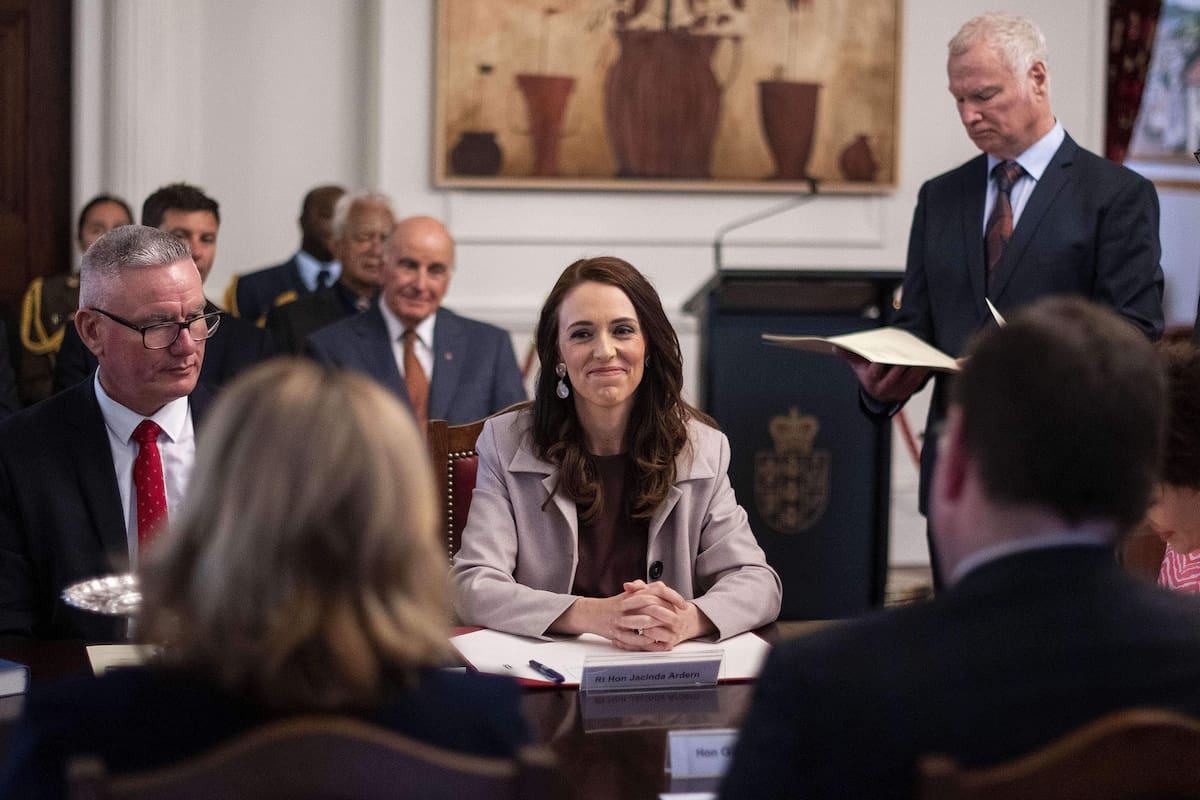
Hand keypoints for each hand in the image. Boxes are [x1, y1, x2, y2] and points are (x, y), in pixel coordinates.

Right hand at [548, 581, 713, 650]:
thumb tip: (663, 588)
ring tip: (671, 635)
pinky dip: (645, 642)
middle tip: (679, 622)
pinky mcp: (614, 633)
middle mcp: (625, 605)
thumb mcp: (628, 595)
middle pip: (650, 607)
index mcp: (630, 594)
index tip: (684, 605)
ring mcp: (619, 620)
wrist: (589, 613)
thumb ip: (644, 591)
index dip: (672, 597)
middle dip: (668, 615)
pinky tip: (655, 643)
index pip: (655, 591)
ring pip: (642, 623)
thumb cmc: (612, 605)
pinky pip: (632, 639)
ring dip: (658, 630)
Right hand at [845, 353, 928, 403]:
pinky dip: (922, 370)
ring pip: (909, 377)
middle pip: (895, 374)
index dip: (881, 362)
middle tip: (908, 351)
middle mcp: (885, 389)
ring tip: (920, 354)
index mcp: (871, 382)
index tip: (886, 353)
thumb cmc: (868, 373)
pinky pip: (918, 380)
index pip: (876, 370)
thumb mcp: (858, 365)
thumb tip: (835, 346)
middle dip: (902, 362)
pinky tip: (926, 360)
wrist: (879, 392)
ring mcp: (898, 391)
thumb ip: (850, 355)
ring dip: (916, 366)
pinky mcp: (909, 391)